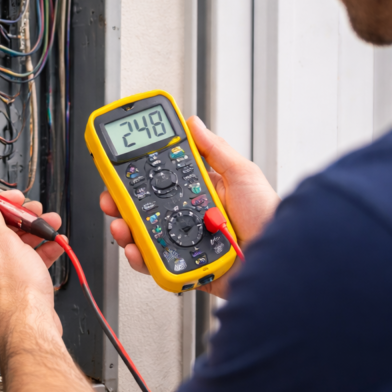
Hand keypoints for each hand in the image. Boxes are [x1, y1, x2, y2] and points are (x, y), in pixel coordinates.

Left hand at [0, 189, 64, 348]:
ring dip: (32, 237)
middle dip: (20, 220)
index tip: (11, 198)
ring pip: (10, 253)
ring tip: (51, 228)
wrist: (29, 330)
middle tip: (35, 213)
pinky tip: (53, 249)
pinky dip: (35, 258)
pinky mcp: (6, 299)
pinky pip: (19, 271)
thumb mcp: (3, 241)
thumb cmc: (15, 293)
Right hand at [101, 116, 279, 298]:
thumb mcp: (243, 173)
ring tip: (121, 225)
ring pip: (145, 235)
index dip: (138, 176)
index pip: (161, 181)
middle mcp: (190, 217)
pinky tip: (135, 249)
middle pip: (146, 209)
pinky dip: (141, 258)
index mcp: (201, 193)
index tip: (121, 169)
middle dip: (123, 203)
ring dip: (126, 229)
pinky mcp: (186, 266)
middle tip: (112, 198)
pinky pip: (156, 263)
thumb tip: (193, 124)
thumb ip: (215, 149)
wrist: (280, 258)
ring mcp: (186, 242)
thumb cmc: (269, 217)